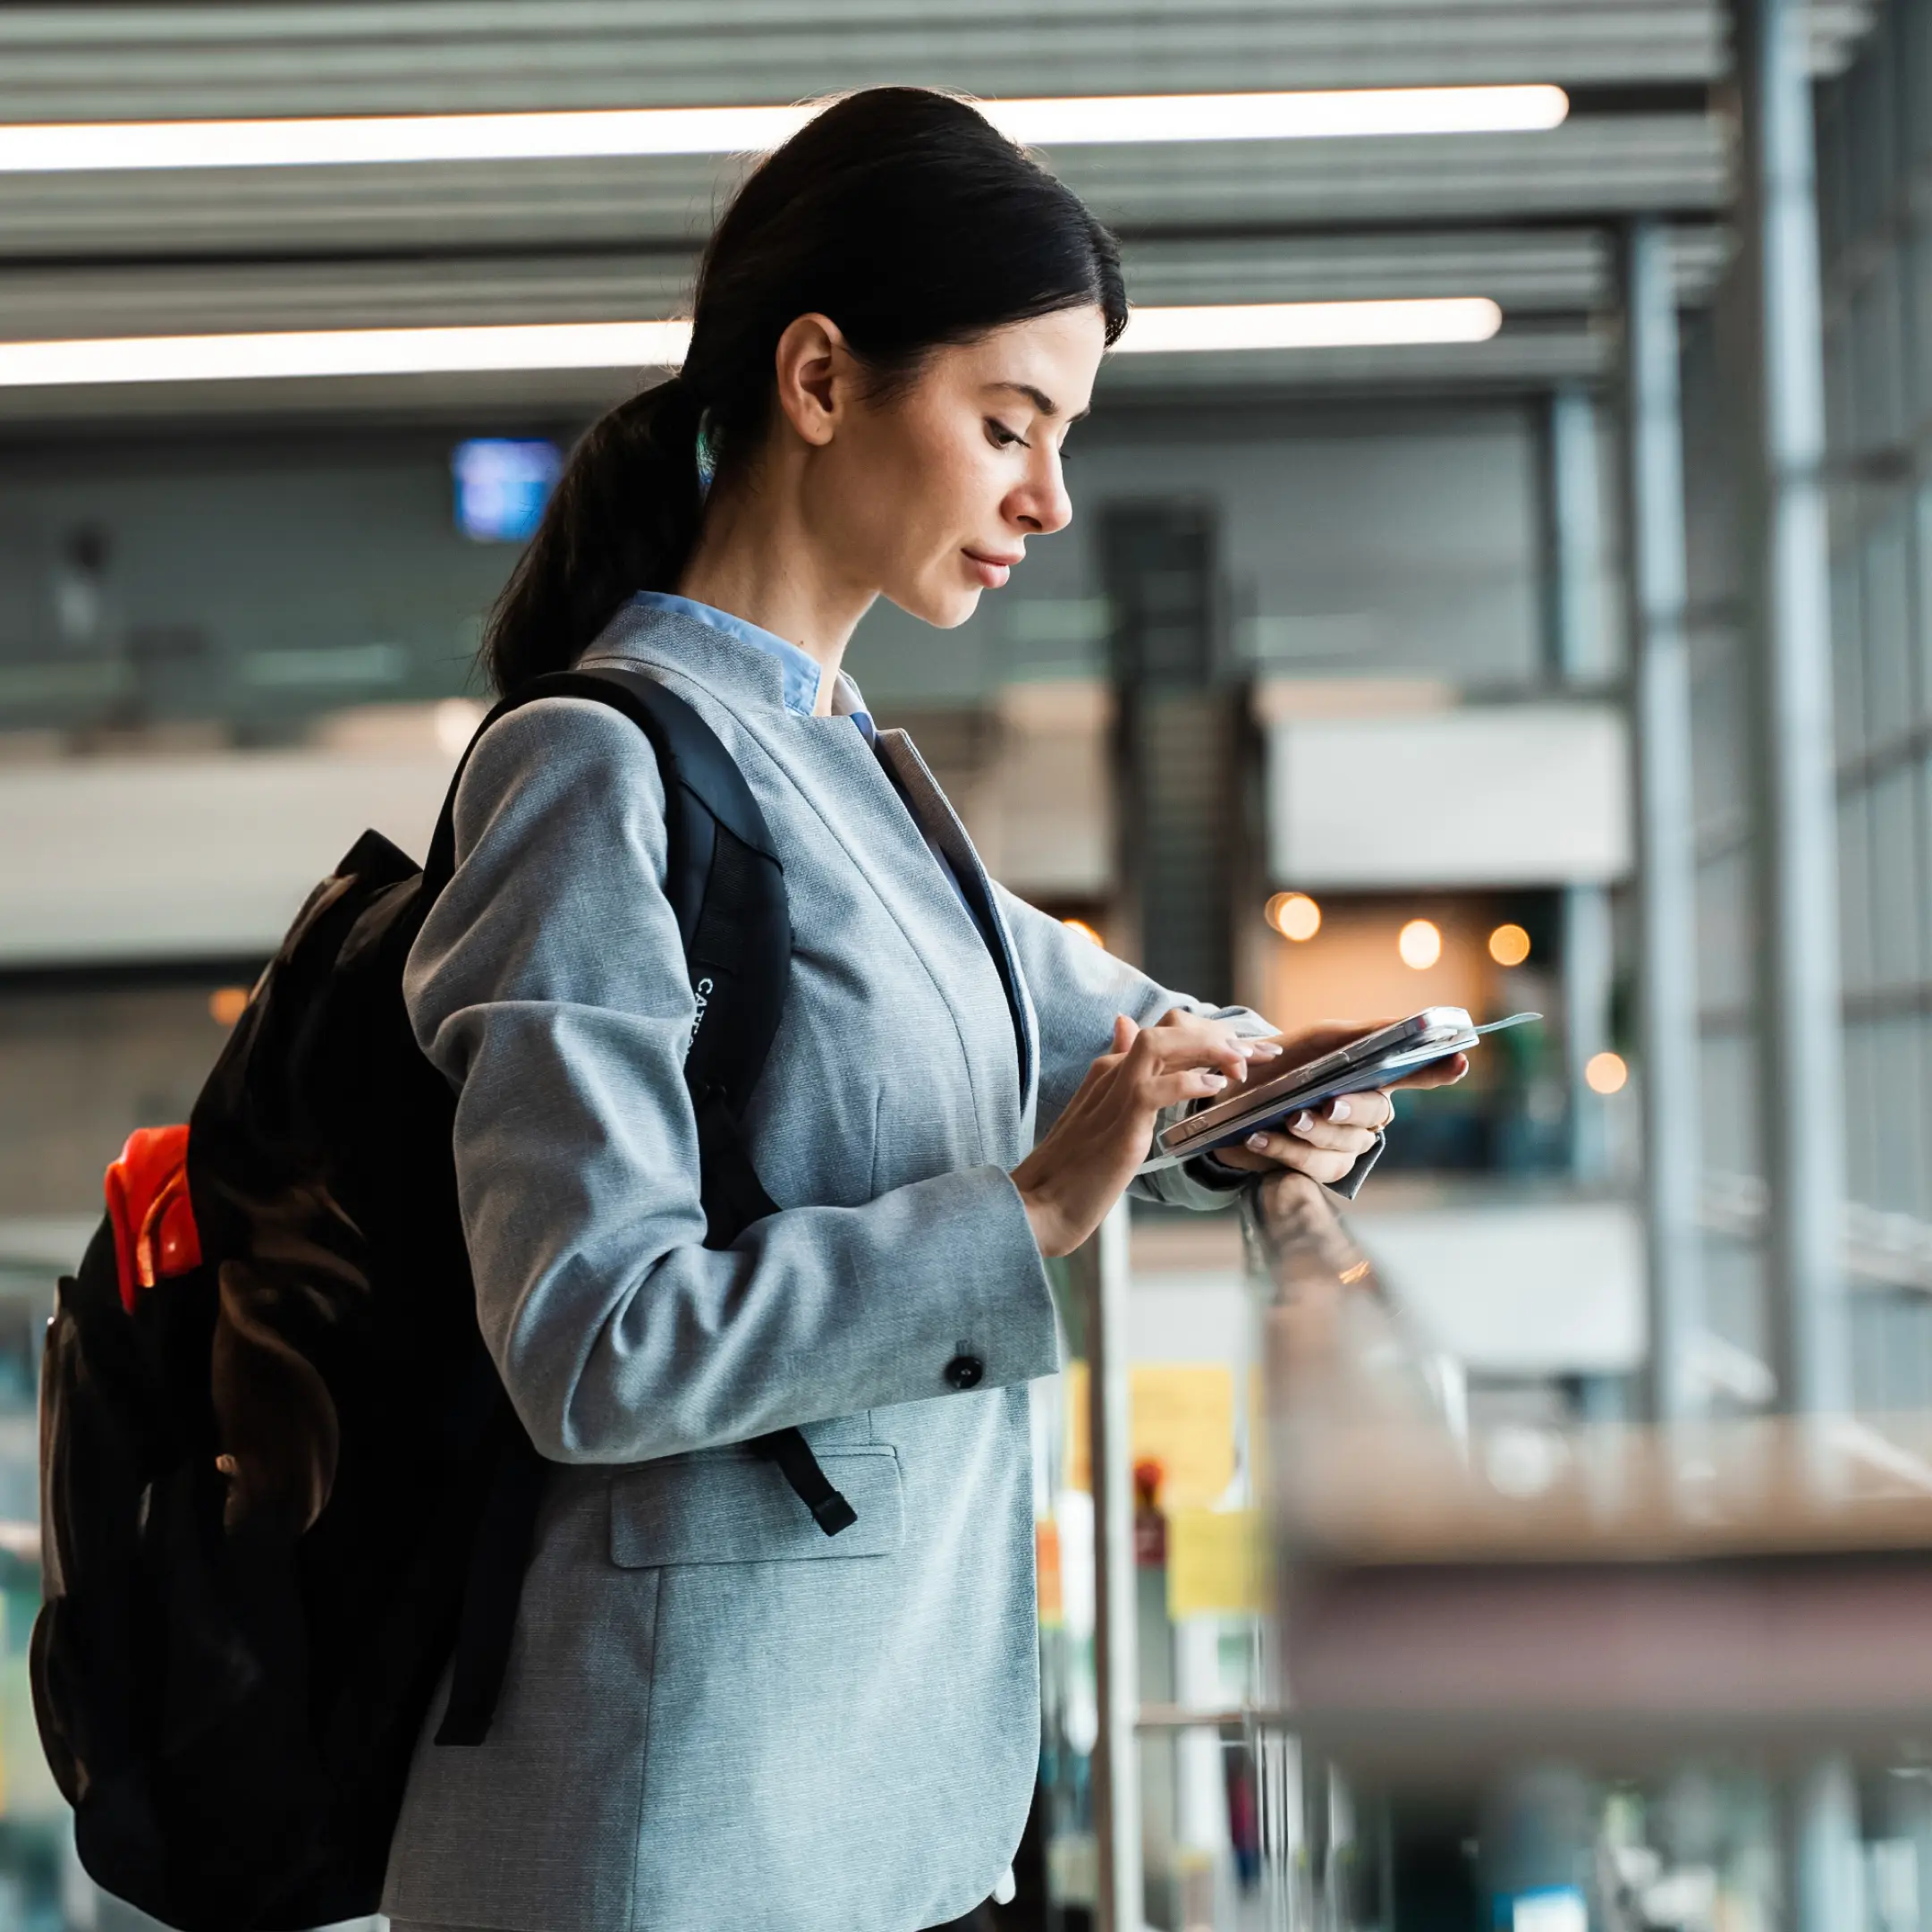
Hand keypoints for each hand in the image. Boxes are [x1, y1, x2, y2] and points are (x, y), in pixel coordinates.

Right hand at [1012, 1010, 1282, 1257]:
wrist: (1042, 1205)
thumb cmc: (1076, 1171)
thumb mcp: (1102, 1117)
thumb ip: (1120, 1075)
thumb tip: (1123, 1026)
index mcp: (1110, 1069)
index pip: (1168, 1035)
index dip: (1214, 1038)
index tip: (1252, 1053)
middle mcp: (1112, 1072)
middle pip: (1170, 1029)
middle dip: (1221, 1035)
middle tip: (1262, 1054)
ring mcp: (1114, 1093)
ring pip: (1163, 1044)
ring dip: (1209, 1048)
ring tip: (1241, 1067)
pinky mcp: (1120, 1121)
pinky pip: (1158, 1086)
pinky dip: (1190, 1081)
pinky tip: (1215, 1089)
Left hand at [1209, 1018, 1467, 1186]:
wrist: (1234, 1095)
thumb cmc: (1285, 1062)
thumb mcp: (1320, 1040)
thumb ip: (1365, 1034)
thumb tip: (1410, 1022)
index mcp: (1371, 1076)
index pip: (1416, 1074)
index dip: (1439, 1069)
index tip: (1458, 1060)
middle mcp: (1366, 1112)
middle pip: (1377, 1113)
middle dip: (1353, 1109)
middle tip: (1327, 1104)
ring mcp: (1346, 1143)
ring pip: (1348, 1144)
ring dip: (1315, 1132)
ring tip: (1287, 1119)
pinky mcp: (1319, 1168)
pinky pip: (1314, 1165)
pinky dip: (1286, 1150)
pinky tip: (1259, 1136)